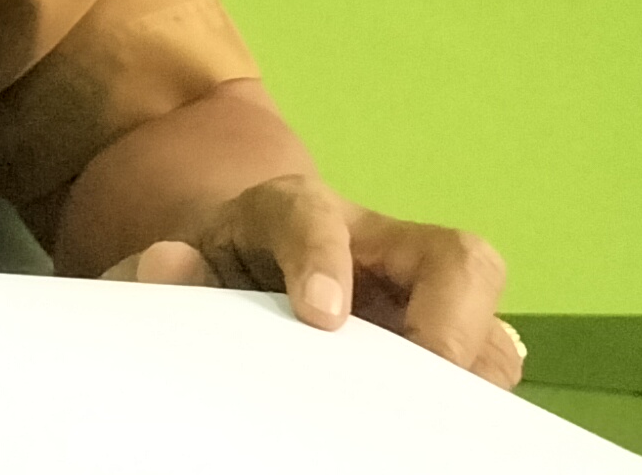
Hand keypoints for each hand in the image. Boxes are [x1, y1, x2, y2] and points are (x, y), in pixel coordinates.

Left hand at [99, 171, 522, 387]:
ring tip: (438, 421)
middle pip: (453, 257)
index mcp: (291, 212)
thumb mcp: (168, 269)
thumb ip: (154, 273)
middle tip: (424, 378)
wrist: (230, 264)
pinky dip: (472, 395)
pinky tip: (439, 430)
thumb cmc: (207, 272)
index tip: (321, 315)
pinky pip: (485, 358)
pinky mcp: (437, 335)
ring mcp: (418, 293)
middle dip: (452, 321)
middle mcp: (374, 243)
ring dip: (475, 363)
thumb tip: (169, 265)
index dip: (320, 256)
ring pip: (487, 318)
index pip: (310, 215)